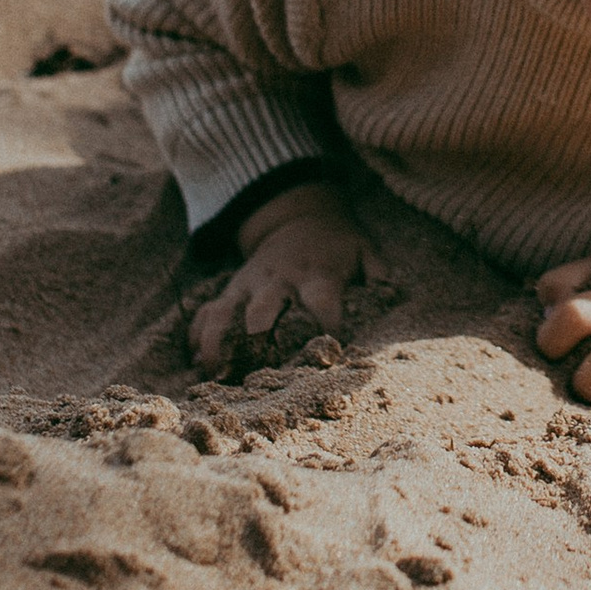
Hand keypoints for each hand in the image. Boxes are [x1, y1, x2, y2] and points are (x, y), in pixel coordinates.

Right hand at [189, 183, 368, 369]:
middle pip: (263, 310)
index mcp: (317, 275)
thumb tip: (396, 300)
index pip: (321, 303)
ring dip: (218, 342)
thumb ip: (381, 277)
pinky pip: (208, 311)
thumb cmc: (337, 244)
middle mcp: (279, 281)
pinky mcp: (232, 289)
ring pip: (227, 313)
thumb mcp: (365, 251)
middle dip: (259, 340)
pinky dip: (199, 334)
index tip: (329, 356)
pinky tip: (194, 360)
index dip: (326, 328)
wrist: (296, 214)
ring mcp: (250, 285)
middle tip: (258, 375)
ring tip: (212, 372)